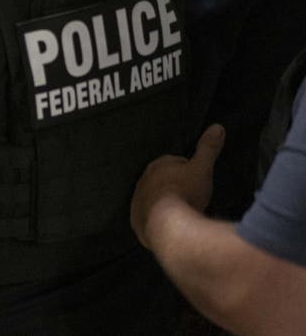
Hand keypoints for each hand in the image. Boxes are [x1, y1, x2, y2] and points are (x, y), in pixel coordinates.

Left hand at [131, 124, 224, 248]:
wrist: (168, 226)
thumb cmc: (185, 192)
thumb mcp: (202, 168)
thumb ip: (208, 148)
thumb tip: (217, 126)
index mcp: (157, 165)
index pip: (174, 162)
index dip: (188, 170)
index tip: (198, 179)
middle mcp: (142, 181)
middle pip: (163, 180)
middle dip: (176, 185)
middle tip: (193, 196)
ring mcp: (137, 201)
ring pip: (155, 198)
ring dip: (167, 202)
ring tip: (184, 211)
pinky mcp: (137, 220)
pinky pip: (149, 217)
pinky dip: (159, 218)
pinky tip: (170, 224)